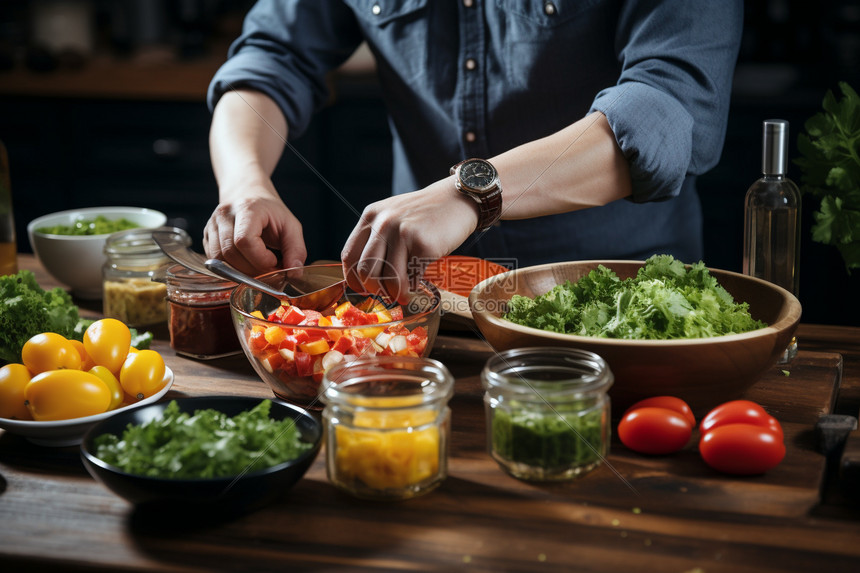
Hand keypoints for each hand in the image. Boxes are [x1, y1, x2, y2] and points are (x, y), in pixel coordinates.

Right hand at [203, 180, 306, 276]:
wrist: (246, 193)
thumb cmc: (269, 210)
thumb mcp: (290, 225)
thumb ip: (295, 250)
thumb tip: (295, 274)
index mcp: (246, 208)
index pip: (244, 241)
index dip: (260, 259)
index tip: (274, 262)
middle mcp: (224, 214)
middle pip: (230, 253)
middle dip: (252, 269)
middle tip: (269, 270)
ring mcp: (212, 225)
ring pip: (219, 260)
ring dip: (240, 271)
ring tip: (258, 267)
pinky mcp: (207, 236)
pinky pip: (214, 260)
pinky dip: (230, 268)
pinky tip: (246, 263)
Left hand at [341, 178, 478, 303]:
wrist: (457, 200)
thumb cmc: (425, 215)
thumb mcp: (393, 216)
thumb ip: (377, 238)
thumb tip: (366, 278)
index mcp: (371, 216)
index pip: (349, 255)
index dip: (353, 279)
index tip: (363, 289)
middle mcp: (383, 223)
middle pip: (365, 270)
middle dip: (375, 290)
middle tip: (385, 295)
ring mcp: (402, 233)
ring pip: (388, 278)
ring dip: (395, 294)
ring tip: (403, 296)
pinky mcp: (422, 244)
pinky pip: (411, 277)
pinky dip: (412, 286)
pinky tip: (416, 284)